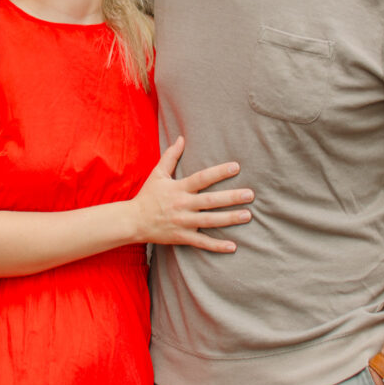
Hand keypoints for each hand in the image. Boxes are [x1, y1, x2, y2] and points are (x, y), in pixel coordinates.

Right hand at [132, 136, 253, 251]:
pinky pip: (202, 243)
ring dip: (230, 219)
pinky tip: (233, 246)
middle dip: (231, 198)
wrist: (133, 221)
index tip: (236, 167)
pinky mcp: (182, 237)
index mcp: (178, 188)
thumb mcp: (158, 173)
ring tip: (248, 215)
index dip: (219, 172)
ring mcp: (183, 222)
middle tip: (250, 194)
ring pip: (210, 221)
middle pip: (210, 201)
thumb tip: (181, 138)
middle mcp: (182, 205)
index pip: (202, 178)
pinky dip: (217, 246)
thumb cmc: (148, 195)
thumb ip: (171, 156)